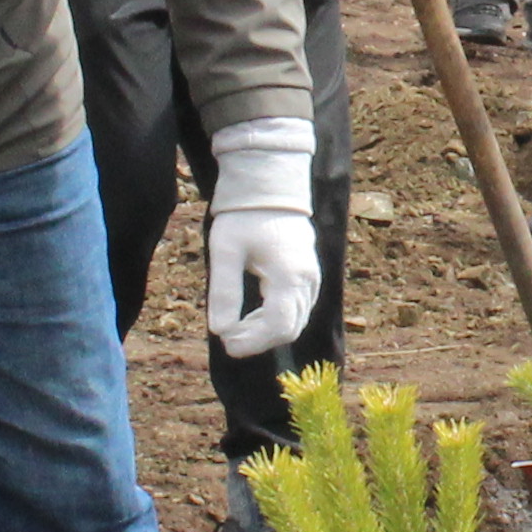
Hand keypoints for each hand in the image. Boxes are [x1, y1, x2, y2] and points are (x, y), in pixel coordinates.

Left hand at [205, 116, 323, 357]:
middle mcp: (307, 280)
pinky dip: (276, 320)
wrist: (270, 188)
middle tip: (227, 338)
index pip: (277, 326)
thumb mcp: (225, 250)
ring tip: (236, 326)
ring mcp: (312, 279)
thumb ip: (223, 290)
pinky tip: (251, 315)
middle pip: (290, 329)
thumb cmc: (244, 216)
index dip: (252, 342)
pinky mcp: (309, 276)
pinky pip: (298, 310)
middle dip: (258, 340)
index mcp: (289, 275)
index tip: (225, 343)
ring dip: (266, 332)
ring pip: (296, 322)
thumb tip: (219, 330)